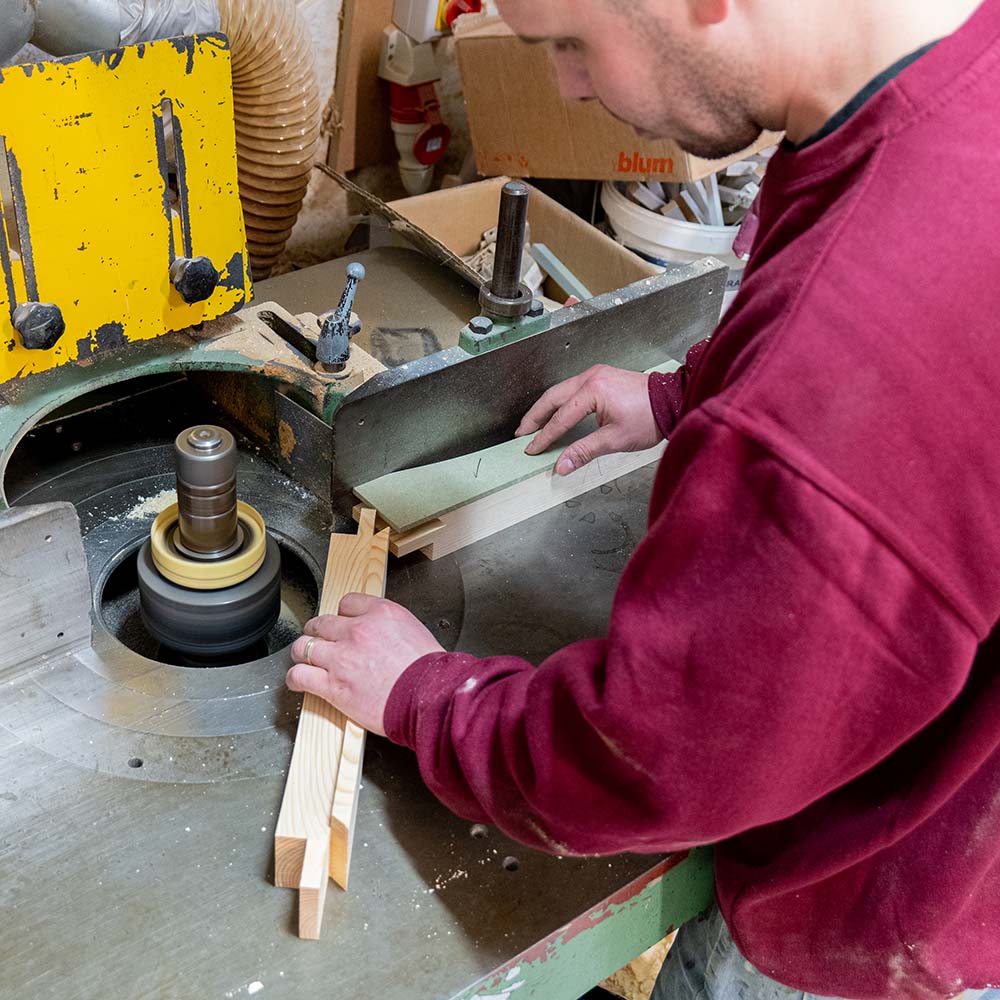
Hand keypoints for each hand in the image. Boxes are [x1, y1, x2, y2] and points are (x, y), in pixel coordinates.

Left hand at [287, 595, 443, 735]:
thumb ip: (390, 627)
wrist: (429, 697)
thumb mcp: (414, 631)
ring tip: (303, 657)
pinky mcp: (333, 686)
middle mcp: (357, 631)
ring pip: (303, 646)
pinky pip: (300, 675)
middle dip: (318, 631)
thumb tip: (381, 634)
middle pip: (321, 623)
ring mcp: (342, 659)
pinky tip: (297, 680)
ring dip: (302, 651)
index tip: (343, 622)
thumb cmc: (429, 672)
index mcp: (380, 613)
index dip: (343, 614)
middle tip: (319, 639)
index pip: (348, 602)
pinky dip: (295, 677)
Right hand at [516, 365, 661, 474]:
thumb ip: (584, 452)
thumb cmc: (650, 417)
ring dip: (546, 407)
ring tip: (534, 423)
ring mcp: (597, 374)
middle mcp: (591, 378)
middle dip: (535, 416)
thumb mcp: (615, 439)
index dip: (544, 436)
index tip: (532, 448)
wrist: (673, 401)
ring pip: (561, 390)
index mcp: (592, 391)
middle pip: (553, 397)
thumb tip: (562, 466)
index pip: (560, 418)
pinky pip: (573, 388)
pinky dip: (561, 400)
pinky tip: (557, 411)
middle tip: (522, 433)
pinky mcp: (603, 377)